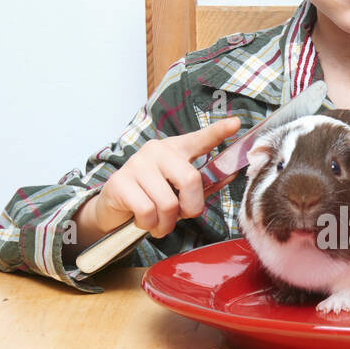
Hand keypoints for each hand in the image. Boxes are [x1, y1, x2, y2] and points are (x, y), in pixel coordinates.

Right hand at [93, 116, 242, 237]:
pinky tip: (143, 221)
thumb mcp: (178, 191)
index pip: (199, 139)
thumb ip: (203, 184)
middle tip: (181, 216)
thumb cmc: (151, 197)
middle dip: (190, 207)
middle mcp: (156, 151)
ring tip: (158, 222)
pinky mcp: (121, 181)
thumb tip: (230, 175)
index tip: (236, 123)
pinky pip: (147, 211)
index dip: (218, 132)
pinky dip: (149, 225)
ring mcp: (137, 164)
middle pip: (190, 180)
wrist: (113, 209)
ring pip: (168, 203)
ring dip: (166, 223)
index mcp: (175, 150)